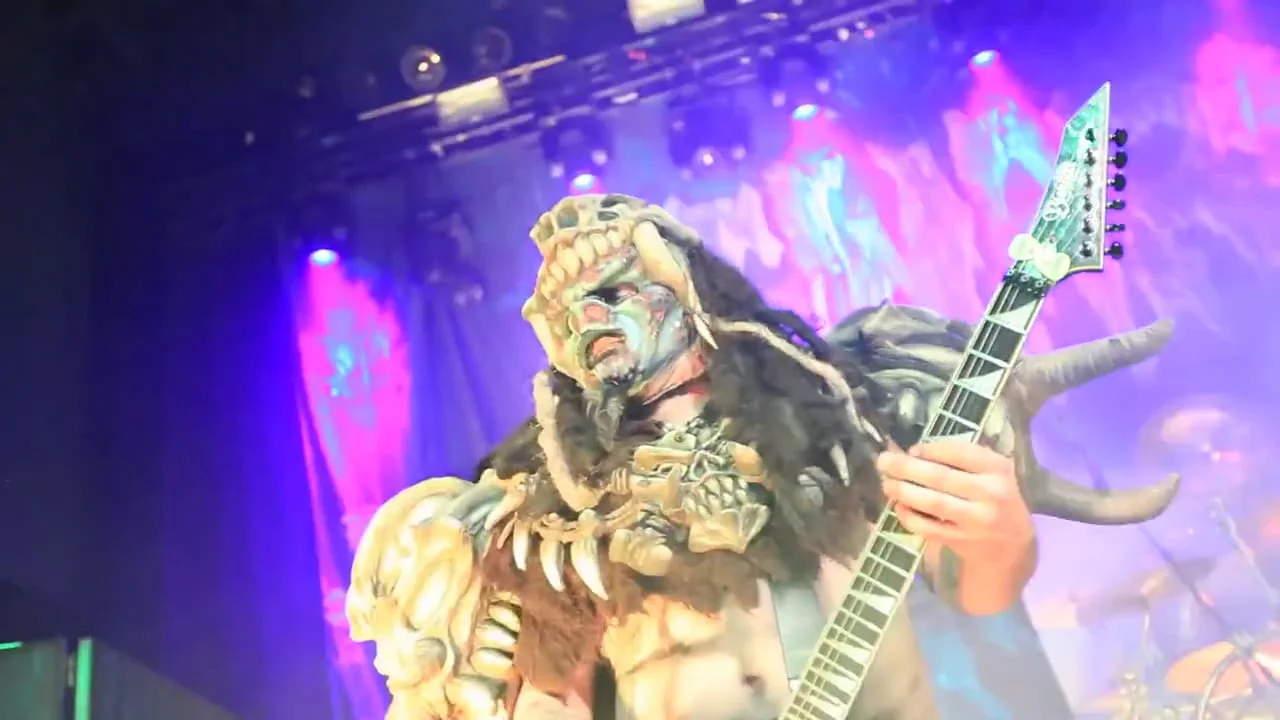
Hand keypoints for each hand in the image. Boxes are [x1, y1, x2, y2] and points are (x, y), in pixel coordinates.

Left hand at [876, 442, 1033, 564]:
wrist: (1012, 545)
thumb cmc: (995, 498)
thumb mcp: (992, 473)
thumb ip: (963, 458)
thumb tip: (915, 451)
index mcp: (997, 469)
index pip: (960, 453)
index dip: (931, 450)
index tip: (912, 449)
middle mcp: (990, 493)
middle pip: (941, 477)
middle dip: (907, 468)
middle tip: (883, 461)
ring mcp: (976, 520)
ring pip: (933, 503)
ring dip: (904, 491)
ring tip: (887, 483)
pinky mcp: (962, 541)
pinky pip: (929, 528)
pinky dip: (910, 517)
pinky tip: (898, 507)